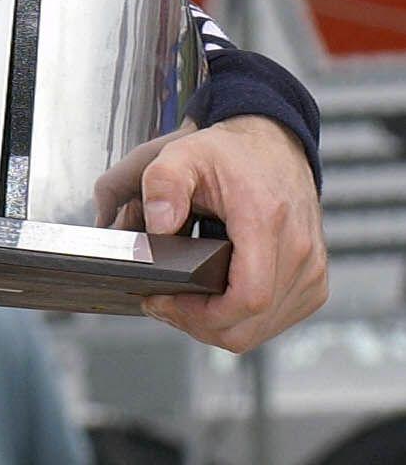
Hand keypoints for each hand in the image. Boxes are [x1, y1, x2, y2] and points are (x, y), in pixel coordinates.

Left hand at [96, 117, 326, 351]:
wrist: (274, 144)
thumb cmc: (230, 153)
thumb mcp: (183, 154)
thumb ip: (162, 183)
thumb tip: (158, 227)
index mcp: (266, 221)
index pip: (248, 297)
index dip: (201, 314)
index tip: (163, 301)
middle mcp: (299, 251)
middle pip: (251, 323)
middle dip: (200, 324)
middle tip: (162, 305)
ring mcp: (312, 269)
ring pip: (263, 328)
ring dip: (219, 325)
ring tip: (182, 302)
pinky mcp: (315, 279)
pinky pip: (277, 319)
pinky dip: (243, 320)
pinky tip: (214, 300)